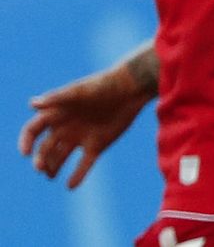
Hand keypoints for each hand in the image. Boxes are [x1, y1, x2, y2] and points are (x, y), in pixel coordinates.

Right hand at [18, 65, 152, 187]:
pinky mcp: (97, 146)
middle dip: (41, 159)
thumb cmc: (103, 85)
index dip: (26, 142)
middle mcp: (66, 128)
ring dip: (54, 167)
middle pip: (46, 147)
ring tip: (51, 176)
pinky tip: (70, 185)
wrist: (131, 90)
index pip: (33, 130)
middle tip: (40, 168)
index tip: (25, 153)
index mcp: (57, 113)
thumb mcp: (79, 92)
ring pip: (61, 157)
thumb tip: (32, 104)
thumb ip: (57, 98)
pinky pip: (84, 164)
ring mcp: (81, 137)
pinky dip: (77, 176)